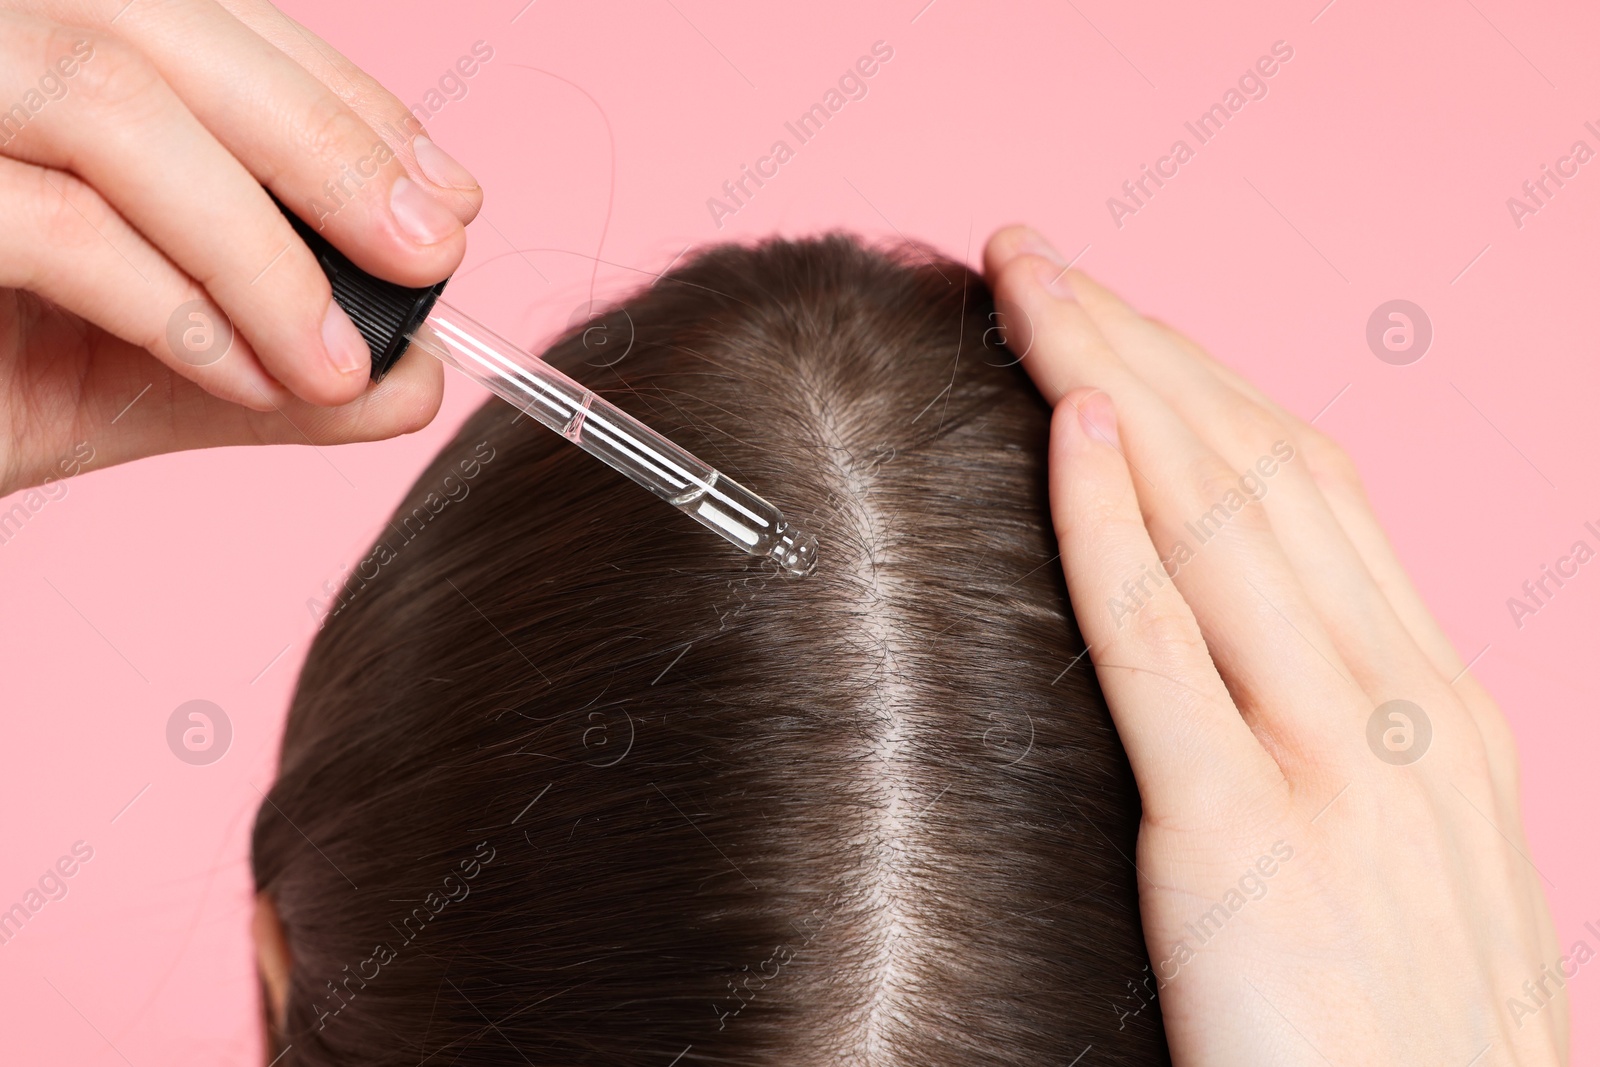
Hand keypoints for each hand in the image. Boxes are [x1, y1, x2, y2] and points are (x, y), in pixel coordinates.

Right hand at [0, 0, 481, 496]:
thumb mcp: (147, 371)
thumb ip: (279, 366)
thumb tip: (423, 381)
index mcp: (42, 41)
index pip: (214, 24)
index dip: (347, 105)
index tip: (448, 199)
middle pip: (173, 32)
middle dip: (331, 150)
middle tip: (432, 258)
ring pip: (112, 104)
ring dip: (259, 246)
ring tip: (338, 362)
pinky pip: (47, 218)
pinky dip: (174, 302)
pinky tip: (247, 374)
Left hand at [985, 227, 1564, 1064]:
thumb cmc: (1402, 1039)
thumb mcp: (1404, 853)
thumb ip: (1333, 734)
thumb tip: (1235, 639)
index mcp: (1436, 701)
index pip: (1309, 482)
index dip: (1199, 375)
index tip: (1106, 314)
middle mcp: (1403, 703)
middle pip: (1259, 462)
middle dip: (1137, 338)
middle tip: (1033, 257)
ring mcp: (1336, 766)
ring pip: (1220, 516)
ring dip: (1109, 378)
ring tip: (1022, 290)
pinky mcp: (1248, 846)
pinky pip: (1167, 647)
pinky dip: (1113, 524)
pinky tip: (1067, 427)